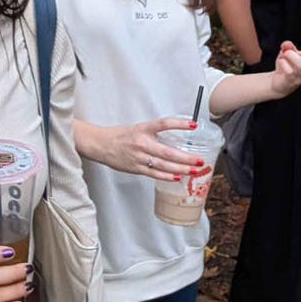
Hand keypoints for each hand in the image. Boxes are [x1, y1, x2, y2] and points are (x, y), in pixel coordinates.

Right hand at [78, 117, 205, 180]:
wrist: (101, 144)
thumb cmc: (120, 136)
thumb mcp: (138, 128)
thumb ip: (154, 134)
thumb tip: (174, 139)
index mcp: (143, 129)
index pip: (164, 124)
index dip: (179, 124)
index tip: (193, 125)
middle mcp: (142, 143)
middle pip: (168, 151)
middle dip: (186, 157)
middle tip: (199, 160)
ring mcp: (139, 157)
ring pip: (163, 165)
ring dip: (180, 169)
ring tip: (193, 171)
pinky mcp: (136, 168)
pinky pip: (154, 173)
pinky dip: (166, 176)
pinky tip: (177, 177)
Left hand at [267, 23, 300, 97]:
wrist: (279, 83)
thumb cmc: (287, 65)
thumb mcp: (287, 52)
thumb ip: (288, 47)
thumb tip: (286, 45)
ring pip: (300, 64)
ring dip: (290, 56)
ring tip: (284, 55)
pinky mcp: (293, 81)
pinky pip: (288, 69)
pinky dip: (282, 63)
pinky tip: (280, 65)